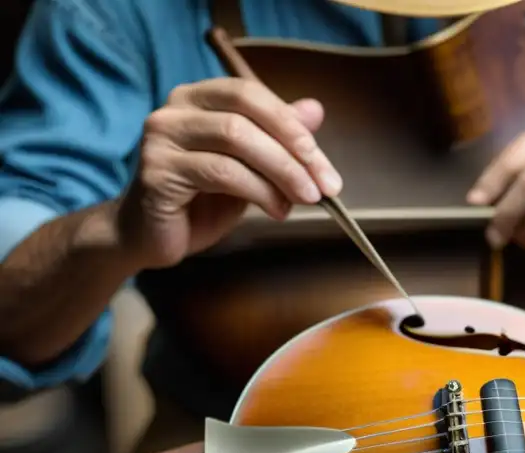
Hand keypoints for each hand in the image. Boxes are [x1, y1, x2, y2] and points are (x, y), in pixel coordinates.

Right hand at [116, 78, 342, 268]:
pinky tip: (277, 210)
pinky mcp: (157, 172)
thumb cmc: (201, 201)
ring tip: (305, 199)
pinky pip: (219, 172)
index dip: (292, 126)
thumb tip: (315, 109)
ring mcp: (161, 138)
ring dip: (281, 172)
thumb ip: (277, 138)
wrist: (151, 238)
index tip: (323, 163)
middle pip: (245, 115)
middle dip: (294, 152)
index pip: (251, 94)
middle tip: (324, 186)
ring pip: (234, 139)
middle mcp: (174, 109)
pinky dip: (258, 191)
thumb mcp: (250, 168)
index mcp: (198, 98)